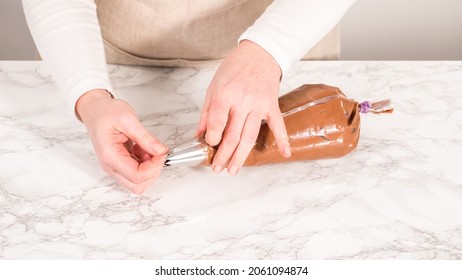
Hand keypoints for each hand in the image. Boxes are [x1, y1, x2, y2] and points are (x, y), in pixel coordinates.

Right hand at [76, 89, 167, 193]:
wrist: (95, 109)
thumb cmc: (105, 112)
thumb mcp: (127, 119)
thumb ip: (145, 137)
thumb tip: (161, 151)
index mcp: (110, 156)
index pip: (137, 176)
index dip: (154, 167)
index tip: (161, 153)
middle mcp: (111, 166)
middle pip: (137, 185)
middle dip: (153, 171)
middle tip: (157, 153)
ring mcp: (115, 166)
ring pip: (138, 181)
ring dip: (150, 167)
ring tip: (148, 148)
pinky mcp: (120, 163)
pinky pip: (137, 172)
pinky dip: (146, 163)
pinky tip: (144, 149)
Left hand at [197, 40, 290, 175]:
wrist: (259, 54)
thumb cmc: (234, 69)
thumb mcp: (213, 87)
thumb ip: (207, 113)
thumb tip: (200, 135)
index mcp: (225, 95)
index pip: (217, 123)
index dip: (212, 139)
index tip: (209, 146)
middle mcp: (242, 101)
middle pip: (233, 135)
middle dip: (224, 155)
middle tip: (218, 169)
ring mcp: (259, 105)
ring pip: (250, 136)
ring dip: (241, 156)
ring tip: (233, 170)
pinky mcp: (271, 105)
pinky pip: (278, 125)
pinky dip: (282, 140)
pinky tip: (284, 153)